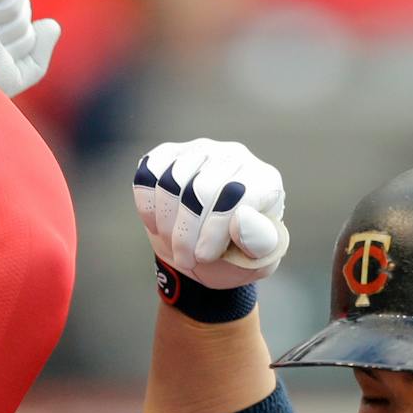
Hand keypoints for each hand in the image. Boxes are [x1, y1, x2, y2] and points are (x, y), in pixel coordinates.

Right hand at [133, 138, 289, 290]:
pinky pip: (149, 173)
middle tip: (186, 259)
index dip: (214, 230)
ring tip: (174, 245)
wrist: (206, 255)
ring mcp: (202, 151)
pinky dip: (148, 205)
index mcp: (264, 181)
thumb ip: (259, 242)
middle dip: (187, 232)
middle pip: (201, 188)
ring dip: (167, 223)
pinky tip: (158, 226)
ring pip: (172, 180)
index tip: (204, 256)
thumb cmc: (237, 257)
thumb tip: (241, 217)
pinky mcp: (171, 154)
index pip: (236, 195)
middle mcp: (235, 157)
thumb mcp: (258, 261)